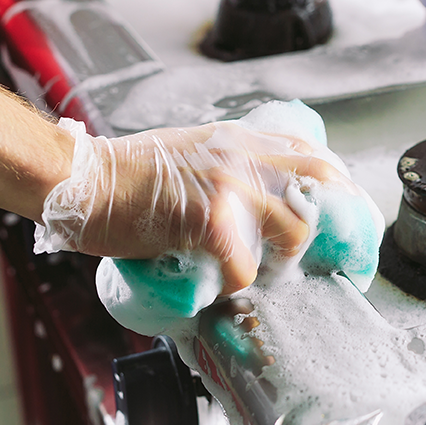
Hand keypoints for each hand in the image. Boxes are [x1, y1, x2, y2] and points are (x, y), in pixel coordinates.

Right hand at [36, 120, 346, 293]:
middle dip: (335, 217)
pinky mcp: (209, 218)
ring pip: (295, 228)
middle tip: (331, 250)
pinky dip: (237, 285)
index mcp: (238, 138)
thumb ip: (224, 165)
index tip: (342, 207)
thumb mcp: (189, 150)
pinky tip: (220, 286)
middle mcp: (242, 155)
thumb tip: (251, 197)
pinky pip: (245, 265)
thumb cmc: (126, 175)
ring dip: (285, 261)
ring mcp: (229, 184)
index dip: (335, 180)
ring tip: (264, 275)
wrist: (82, 181)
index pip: (309, 150)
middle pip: (320, 179)